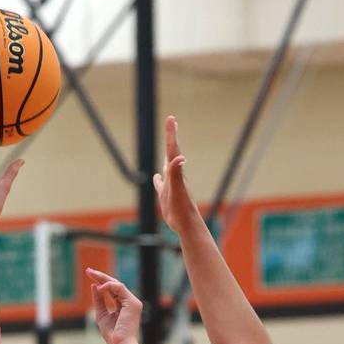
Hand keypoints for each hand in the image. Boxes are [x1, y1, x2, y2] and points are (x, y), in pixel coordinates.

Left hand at [86, 268, 142, 343]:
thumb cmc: (112, 334)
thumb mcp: (102, 314)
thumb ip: (99, 300)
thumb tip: (95, 286)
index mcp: (124, 306)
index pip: (112, 290)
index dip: (101, 282)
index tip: (90, 275)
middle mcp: (130, 302)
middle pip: (115, 285)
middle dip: (101, 276)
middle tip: (88, 270)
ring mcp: (133, 302)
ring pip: (117, 284)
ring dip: (103, 278)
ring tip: (92, 275)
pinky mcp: (133, 303)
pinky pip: (120, 288)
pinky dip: (109, 286)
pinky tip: (100, 287)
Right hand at [153, 115, 195, 232]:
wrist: (186, 224)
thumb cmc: (182, 208)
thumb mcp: (177, 189)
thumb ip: (176, 173)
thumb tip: (179, 157)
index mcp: (176, 172)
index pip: (172, 149)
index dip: (171, 134)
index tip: (171, 118)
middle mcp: (175, 176)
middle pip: (172, 152)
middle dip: (171, 138)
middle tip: (171, 123)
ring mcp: (170, 186)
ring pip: (167, 167)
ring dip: (166, 155)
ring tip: (167, 146)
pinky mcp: (166, 196)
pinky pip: (161, 184)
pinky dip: (158, 179)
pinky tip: (157, 177)